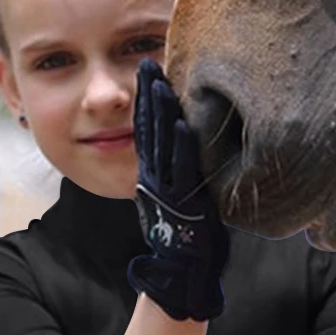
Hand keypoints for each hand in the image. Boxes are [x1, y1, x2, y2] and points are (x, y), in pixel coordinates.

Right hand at [127, 59, 229, 321]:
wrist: (184, 272)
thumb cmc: (189, 235)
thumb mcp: (180, 197)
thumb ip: (179, 173)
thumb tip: (187, 148)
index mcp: (153, 174)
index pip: (146, 129)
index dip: (145, 99)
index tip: (147, 70)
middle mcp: (155, 177)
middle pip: (148, 127)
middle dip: (147, 93)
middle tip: (147, 62)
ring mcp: (167, 188)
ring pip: (161, 142)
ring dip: (160, 110)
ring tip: (159, 80)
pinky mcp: (184, 200)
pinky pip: (182, 167)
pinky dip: (182, 145)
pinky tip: (182, 122)